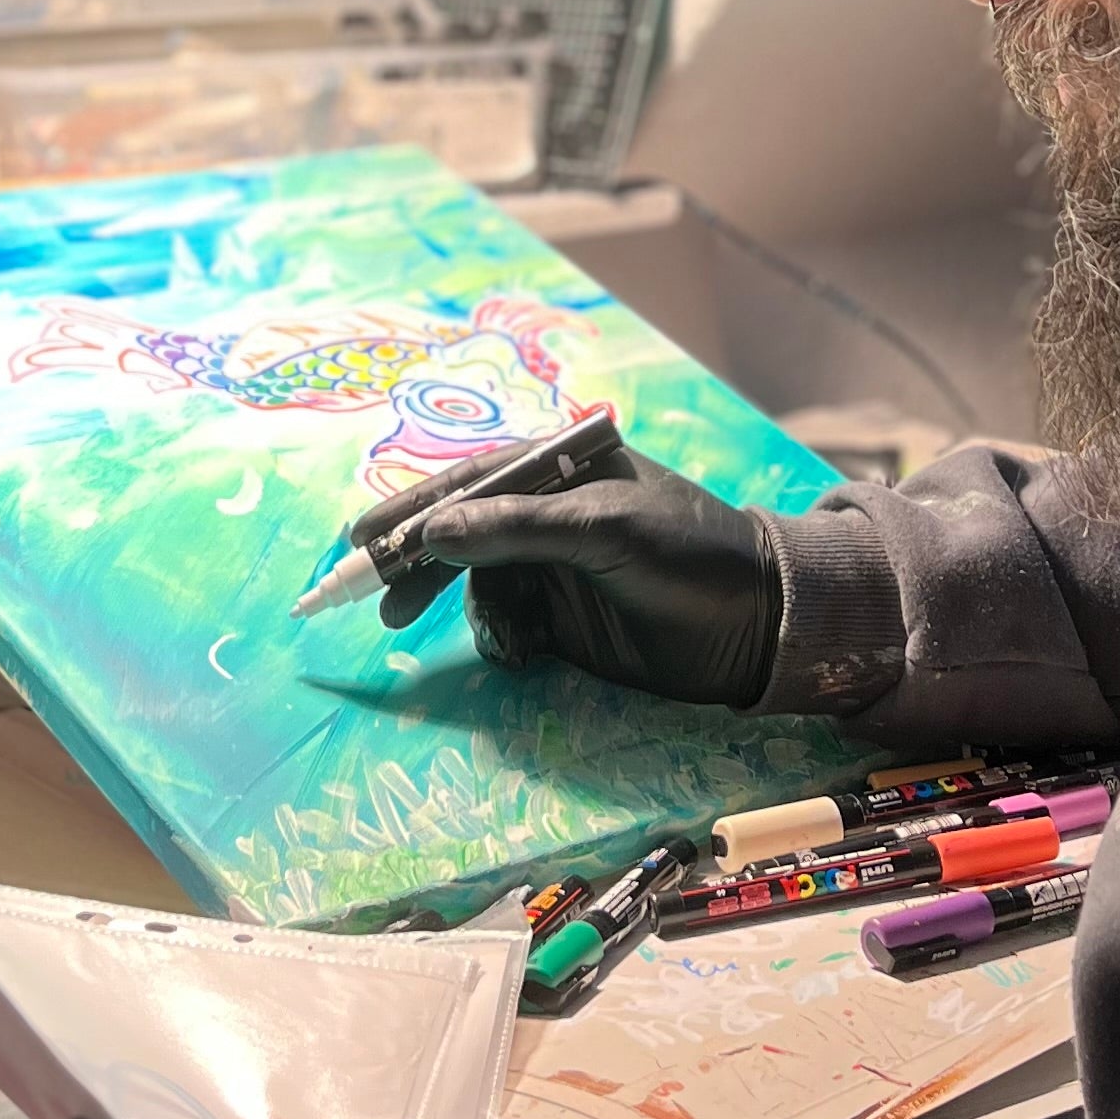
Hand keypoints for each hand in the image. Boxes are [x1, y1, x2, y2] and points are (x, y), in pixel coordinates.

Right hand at [357, 446, 783, 705]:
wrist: (759, 624)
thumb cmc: (689, 554)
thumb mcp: (604, 529)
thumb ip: (515, 527)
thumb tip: (431, 532)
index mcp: (561, 466)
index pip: (468, 479)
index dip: (410, 507)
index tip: (360, 541)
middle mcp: (549, 510)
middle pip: (458, 532)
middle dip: (419, 567)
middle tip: (380, 605)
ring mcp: (553, 566)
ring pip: (476, 584)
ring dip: (472, 612)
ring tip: (502, 641)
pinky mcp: (562, 618)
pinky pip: (503, 624)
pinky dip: (501, 639)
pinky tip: (522, 653)